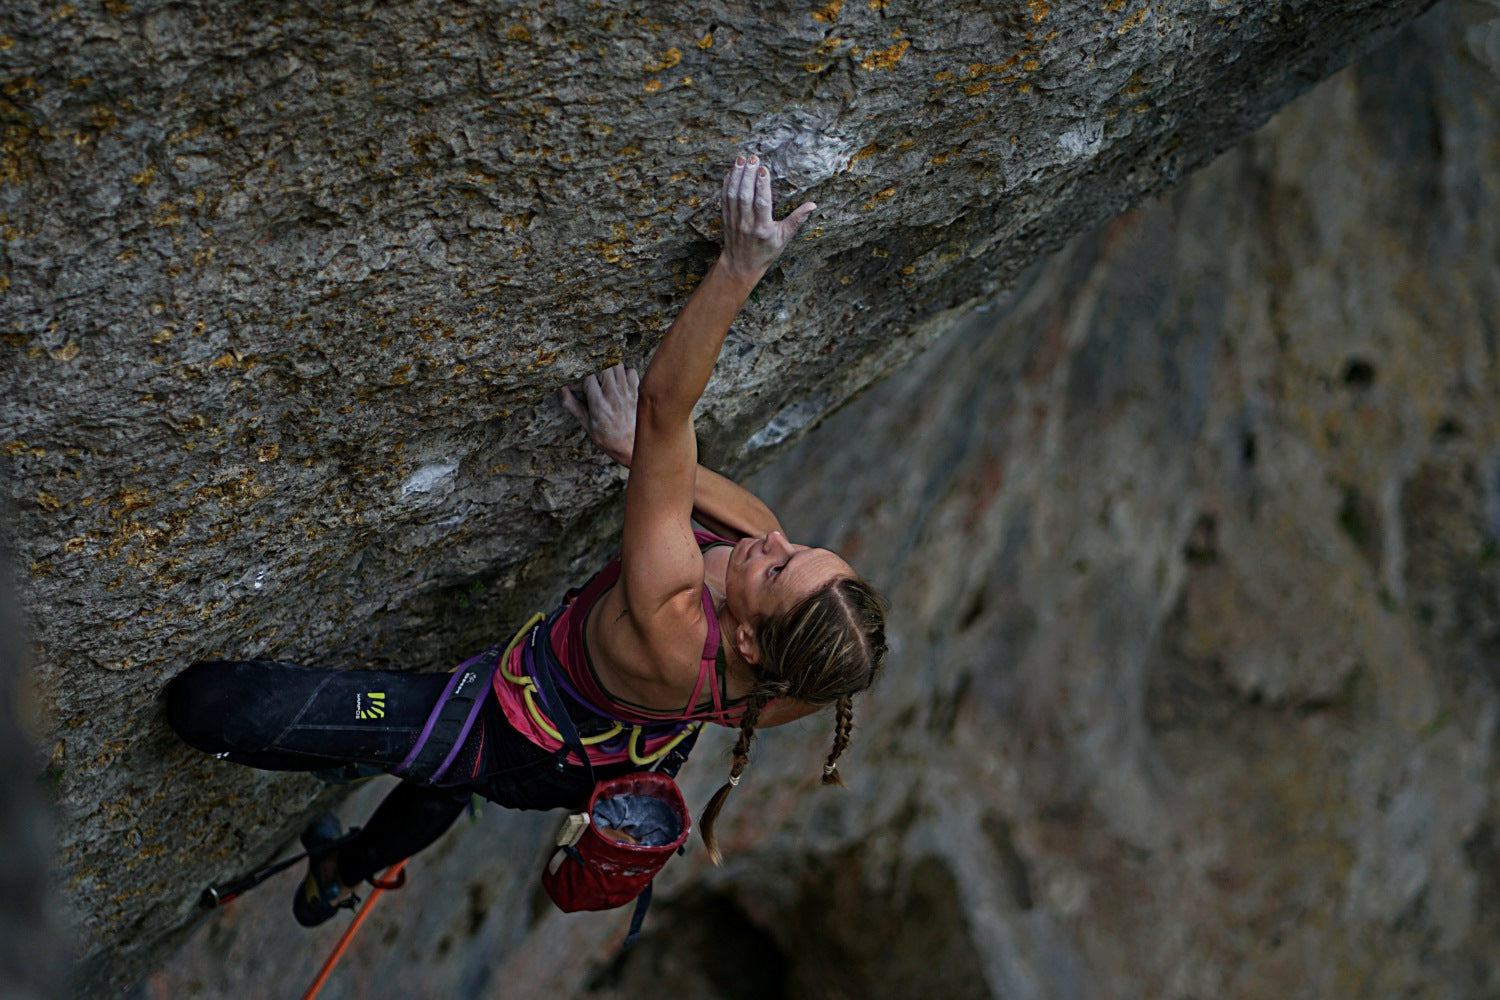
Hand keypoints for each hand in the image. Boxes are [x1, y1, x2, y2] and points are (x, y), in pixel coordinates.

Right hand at [558, 364, 638, 466]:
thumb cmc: (607, 438)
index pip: (588, 379)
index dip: (581, 381)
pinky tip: (618, 383)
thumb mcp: (585, 424)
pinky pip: (631, 372)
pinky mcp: (636, 393)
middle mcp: (614, 397)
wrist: (631, 446)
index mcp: (599, 405)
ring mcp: (627, 393)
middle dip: (595, 373)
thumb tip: (561, 390)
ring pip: (617, 367)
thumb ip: (572, 405)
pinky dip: (624, 373)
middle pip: (603, 369)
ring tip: (605, 381)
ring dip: (609, 371)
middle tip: (593, 383)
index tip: (578, 387)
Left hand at [718, 155, 815, 280]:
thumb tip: (813, 205)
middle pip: (745, 195)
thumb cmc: (766, 251)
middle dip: (748, 175)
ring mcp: (734, 221)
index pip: (762, 203)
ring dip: (737, 175)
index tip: (764, 169)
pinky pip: (724, 198)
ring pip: (733, 195)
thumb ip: (796, 220)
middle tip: (753, 158)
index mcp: (762, 228)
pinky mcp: (725, 218)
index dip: (762, 185)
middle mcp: (746, 224)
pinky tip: (732, 171)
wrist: (741, 265)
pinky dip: (727, 183)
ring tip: (742, 159)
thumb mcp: (784, 238)